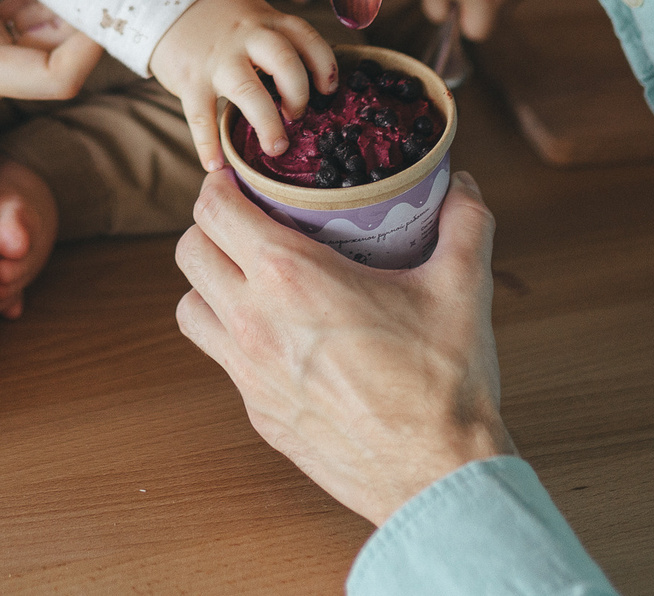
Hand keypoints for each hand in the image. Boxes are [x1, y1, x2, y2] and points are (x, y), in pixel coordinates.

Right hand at [149, 0, 339, 170]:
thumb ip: (280, 40)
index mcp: (267, 22)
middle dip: (298, 95)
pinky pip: (200, 115)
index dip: (324, 66)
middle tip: (297, 118)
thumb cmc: (223, 22)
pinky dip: (208, 144)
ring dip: (266, 123)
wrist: (168, 8)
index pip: (306, 38)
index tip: (328, 90)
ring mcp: (217, 59)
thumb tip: (313, 81)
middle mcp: (246, 38)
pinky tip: (215, 165)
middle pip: (283, 61)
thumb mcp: (256, 17)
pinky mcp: (189, 79)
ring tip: (276, 148)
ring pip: (247, 90)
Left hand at [175, 169, 513, 524]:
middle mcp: (254, 321)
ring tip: (249, 277)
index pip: (214, 210)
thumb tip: (463, 181)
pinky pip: (220, 359)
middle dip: (211, 228)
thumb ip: (464, 221)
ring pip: (189, 307)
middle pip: (189, 251)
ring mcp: (249, 372)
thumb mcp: (462, 286)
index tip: (241, 179)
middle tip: (248, 223)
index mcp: (292, 277)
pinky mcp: (257, 412)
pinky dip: (232, 336)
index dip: (221, 184)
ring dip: (209, 284)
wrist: (437, 474)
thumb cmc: (444, 381)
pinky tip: (277, 334)